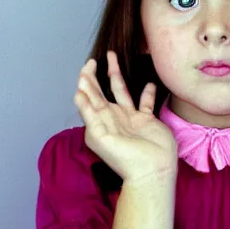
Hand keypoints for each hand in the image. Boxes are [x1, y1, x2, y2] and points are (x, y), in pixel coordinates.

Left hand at [74, 50, 177, 185]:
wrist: (151, 170)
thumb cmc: (125, 157)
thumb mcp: (100, 136)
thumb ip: (89, 113)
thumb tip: (78, 92)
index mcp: (98, 121)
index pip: (88, 96)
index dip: (86, 80)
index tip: (88, 65)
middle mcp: (112, 117)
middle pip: (101, 91)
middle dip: (96, 75)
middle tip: (94, 59)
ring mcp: (130, 117)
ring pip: (121, 91)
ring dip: (116, 75)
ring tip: (113, 58)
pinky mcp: (147, 120)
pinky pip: (145, 102)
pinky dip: (147, 92)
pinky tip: (149, 83)